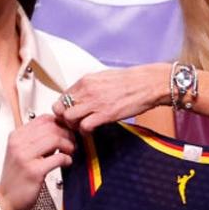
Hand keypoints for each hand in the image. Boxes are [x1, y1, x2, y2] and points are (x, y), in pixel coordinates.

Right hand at [0, 115, 74, 209]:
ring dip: (68, 145)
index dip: (60, 122)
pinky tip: (66, 163)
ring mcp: (25, 157)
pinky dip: (67, 159)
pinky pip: (58, 158)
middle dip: (67, 134)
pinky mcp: (34, 171)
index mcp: (16, 136)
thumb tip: (61, 129)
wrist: (6, 199)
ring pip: (55, 139)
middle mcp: (18, 143)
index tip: (67, 131)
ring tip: (70, 152)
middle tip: (73, 143)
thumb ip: (37, 140)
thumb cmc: (17, 176)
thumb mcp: (22, 152)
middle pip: (51, 127)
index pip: (43, 119)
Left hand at [53, 63, 169, 132]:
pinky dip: (85, 132)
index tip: (69, 115)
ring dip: (73, 126)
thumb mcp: (104, 77)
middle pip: (60, 108)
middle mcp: (87, 90)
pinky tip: (91, 131)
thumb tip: (81, 96)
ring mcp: (95, 102)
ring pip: (69, 118)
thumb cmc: (130, 81)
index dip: (63, 109)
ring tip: (82, 128)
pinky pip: (84, 126)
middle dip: (64, 119)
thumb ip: (90, 87)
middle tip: (73, 124)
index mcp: (85, 80)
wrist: (148, 83)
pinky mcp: (105, 114)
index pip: (62, 97)